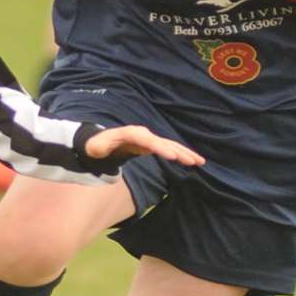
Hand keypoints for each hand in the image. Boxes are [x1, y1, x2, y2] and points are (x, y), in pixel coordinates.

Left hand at [84, 125, 204, 166]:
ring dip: (185, 152)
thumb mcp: (96, 146)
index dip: (160, 147)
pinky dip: (181, 154)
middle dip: (179, 151)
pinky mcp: (153, 144)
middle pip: (163, 142)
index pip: (148, 140)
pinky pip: (169, 148)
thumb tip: (100, 148)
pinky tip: (192, 160)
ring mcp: (149, 138)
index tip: (172, 156)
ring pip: (170, 145)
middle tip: (193, 161)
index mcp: (131, 133)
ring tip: (200, 161)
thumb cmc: (97, 145)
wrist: (101, 141)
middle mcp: (143, 134)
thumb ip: (99, 147)